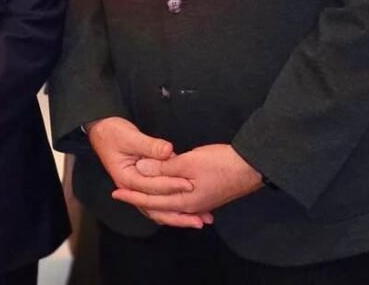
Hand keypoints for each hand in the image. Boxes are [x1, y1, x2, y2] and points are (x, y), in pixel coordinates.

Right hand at [86, 118, 211, 226]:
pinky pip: (160, 202)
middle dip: (179, 215)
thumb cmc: (113, 133)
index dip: (171, 185)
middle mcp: (132, 189)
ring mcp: (138, 189)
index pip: (152, 186)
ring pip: (159, 209)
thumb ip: (150, 146)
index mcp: (126, 178)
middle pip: (156, 208)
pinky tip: (190, 212)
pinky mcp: (145, 186)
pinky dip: (174, 208)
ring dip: (179, 216)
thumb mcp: (130, 136)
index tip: (189, 185)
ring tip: (200, 221)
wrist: (102, 132)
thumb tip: (168, 152)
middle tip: (200, 219)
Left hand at [112, 144, 262, 226]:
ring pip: (170, 204)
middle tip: (121, 195)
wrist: (252, 167)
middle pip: (159, 207)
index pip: (150, 201)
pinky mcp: (207, 196)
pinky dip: (170, 197)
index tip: (115, 192)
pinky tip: (167, 193)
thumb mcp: (187, 162)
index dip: (132, 195)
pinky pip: (182, 200)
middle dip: (139, 200)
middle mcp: (190, 207)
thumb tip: (141, 169)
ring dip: (155, 200)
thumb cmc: (221, 163)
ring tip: (139, 196)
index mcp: (183, 201)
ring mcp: (200, 203)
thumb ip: (162, 168)